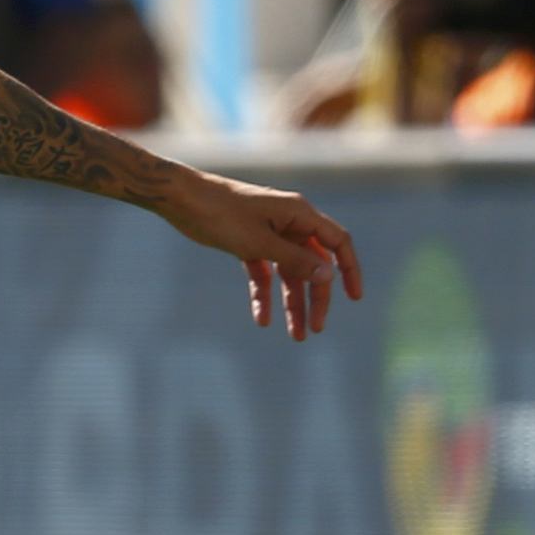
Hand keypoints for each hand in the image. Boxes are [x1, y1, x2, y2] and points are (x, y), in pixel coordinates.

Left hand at [162, 170, 365, 340]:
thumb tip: (328, 275)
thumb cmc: (221, 214)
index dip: (349, 269)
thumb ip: (294, 260)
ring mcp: (269, 232)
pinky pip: (264, 272)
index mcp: (300, 214)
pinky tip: (261, 319)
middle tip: (314, 329)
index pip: (337, 243)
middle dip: (315, 297)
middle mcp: (289, 222)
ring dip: (291, 302)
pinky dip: (264, 293)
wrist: (180, 199)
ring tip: (294, 335)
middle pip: (313, 264)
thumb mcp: (259, 242)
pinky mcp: (248, 242)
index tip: (354, 298)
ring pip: (288, 272)